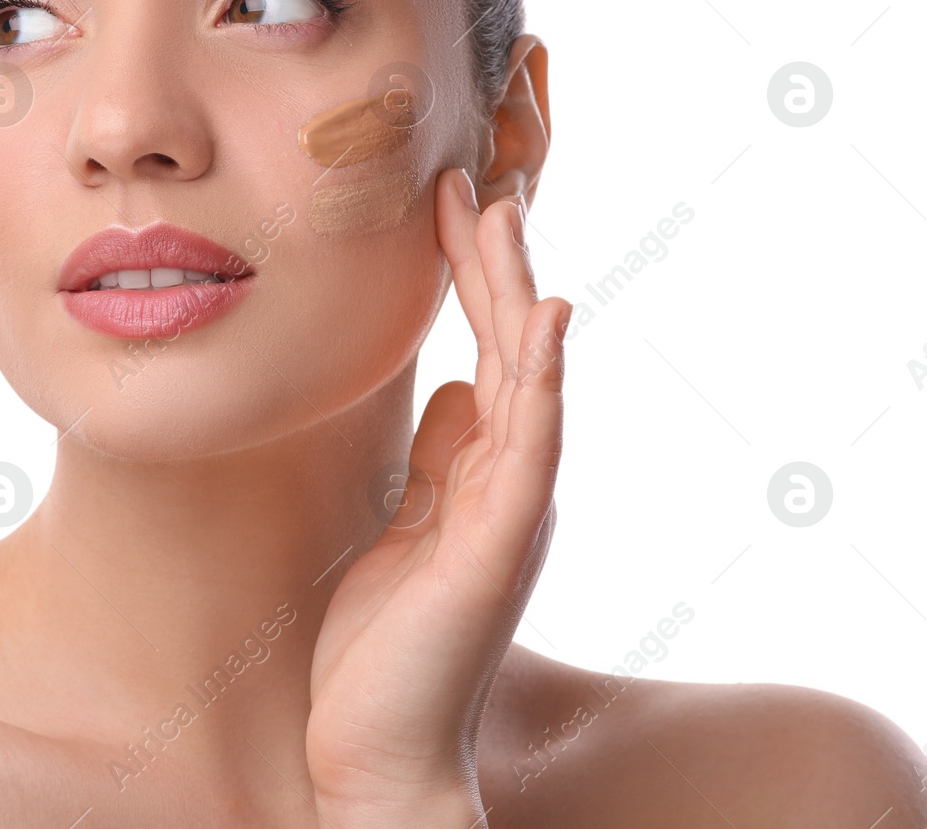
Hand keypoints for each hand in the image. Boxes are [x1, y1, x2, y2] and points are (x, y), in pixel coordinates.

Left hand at [306, 168, 571, 822]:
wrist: (381, 747)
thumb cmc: (387, 644)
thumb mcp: (404, 526)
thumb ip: (438, 458)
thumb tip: (450, 387)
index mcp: (481, 471)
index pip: (485, 352)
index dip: (471, 278)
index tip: (447, 205)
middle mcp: (509, 479)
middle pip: (509, 348)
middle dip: (491, 263)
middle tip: (474, 178)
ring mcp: (513, 507)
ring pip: (525, 377)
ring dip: (516, 292)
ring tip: (504, 213)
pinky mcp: (503, 541)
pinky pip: (531, 443)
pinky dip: (543, 377)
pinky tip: (545, 316)